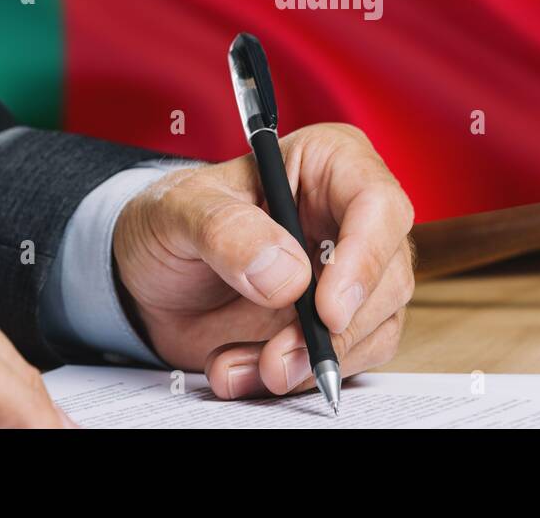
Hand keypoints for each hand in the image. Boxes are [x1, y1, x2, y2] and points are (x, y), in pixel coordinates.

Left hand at [113, 123, 414, 398]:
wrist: (151, 276)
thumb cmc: (172, 220)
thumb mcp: (178, 210)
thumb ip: (226, 230)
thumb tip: (287, 275)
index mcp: (329, 162)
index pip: (378, 203)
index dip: (365, 259)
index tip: (326, 310)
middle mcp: (351, 216)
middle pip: (388, 275)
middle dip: (335, 330)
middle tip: (277, 358)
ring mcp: (351, 272)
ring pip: (375, 325)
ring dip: (311, 361)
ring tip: (239, 365)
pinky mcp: (339, 320)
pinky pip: (347, 358)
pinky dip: (298, 376)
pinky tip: (242, 368)